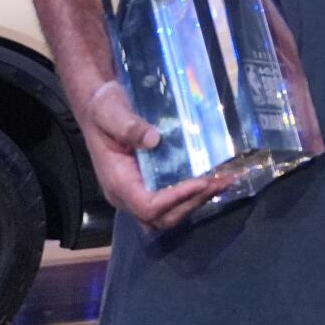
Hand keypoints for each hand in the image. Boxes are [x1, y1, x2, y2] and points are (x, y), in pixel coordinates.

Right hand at [77, 81, 226, 230]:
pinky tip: (214, 179)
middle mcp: (126, 194)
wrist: (99, 106)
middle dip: (193, 203)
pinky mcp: (149, 183)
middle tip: (221, 182)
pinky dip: (194, 195)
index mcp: (117, 181)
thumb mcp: (109, 111)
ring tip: (225, 181)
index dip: (175, 199)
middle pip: (162, 218)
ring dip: (198, 201)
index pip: (147, 206)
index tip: (201, 182)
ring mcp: (138, 191)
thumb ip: (127, 126)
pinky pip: (172, 201)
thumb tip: (154, 140)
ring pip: (169, 214)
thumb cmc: (102, 109)